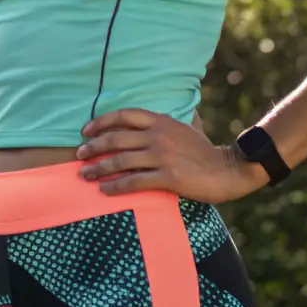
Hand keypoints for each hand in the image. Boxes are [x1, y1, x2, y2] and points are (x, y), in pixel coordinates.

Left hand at [77, 108, 265, 203]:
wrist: (227, 169)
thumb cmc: (202, 151)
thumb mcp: (180, 128)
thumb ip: (159, 125)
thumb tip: (137, 126)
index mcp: (160, 121)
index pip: (123, 115)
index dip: (100, 122)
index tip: (85, 131)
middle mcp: (158, 135)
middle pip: (116, 139)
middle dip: (93, 147)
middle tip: (79, 156)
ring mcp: (162, 156)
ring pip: (120, 161)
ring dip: (98, 168)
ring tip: (85, 175)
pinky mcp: (168, 177)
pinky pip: (134, 182)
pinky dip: (116, 186)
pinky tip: (105, 190)